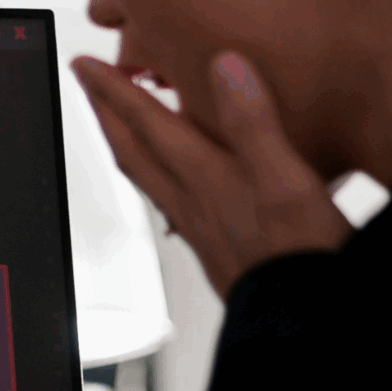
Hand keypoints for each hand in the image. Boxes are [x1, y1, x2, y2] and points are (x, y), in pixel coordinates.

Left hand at [73, 51, 352, 295]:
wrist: (306, 325)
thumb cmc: (300, 258)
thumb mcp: (288, 180)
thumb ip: (254, 123)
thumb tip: (224, 67)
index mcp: (207, 178)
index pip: (149, 123)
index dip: (115, 90)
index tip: (85, 65)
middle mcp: (195, 201)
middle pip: (134, 151)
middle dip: (108, 114)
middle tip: (87, 86)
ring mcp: (202, 227)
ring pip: (148, 178)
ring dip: (129, 145)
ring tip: (120, 126)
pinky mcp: (217, 249)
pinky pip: (172, 202)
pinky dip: (161, 178)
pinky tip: (178, 183)